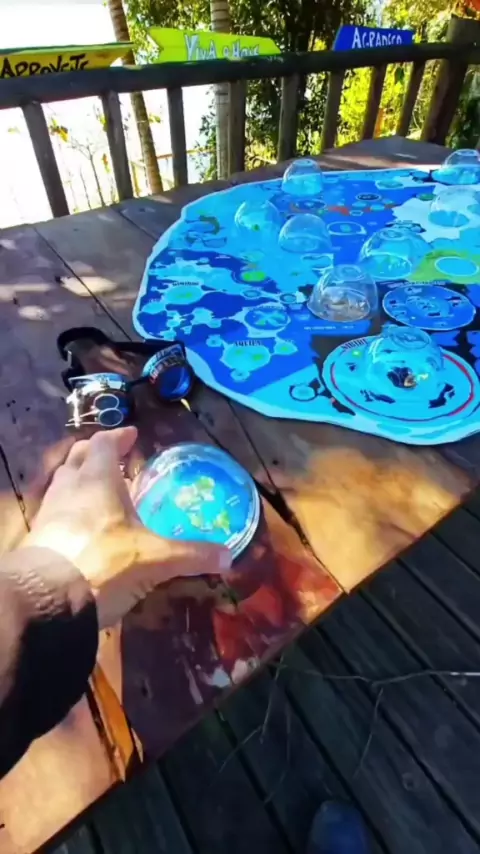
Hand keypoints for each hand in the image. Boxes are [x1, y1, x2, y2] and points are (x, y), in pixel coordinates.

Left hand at [23, 427, 230, 627]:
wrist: (48, 600)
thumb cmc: (104, 562)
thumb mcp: (155, 560)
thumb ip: (191, 555)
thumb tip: (228, 556)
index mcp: (98, 479)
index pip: (105, 443)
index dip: (119, 438)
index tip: (132, 436)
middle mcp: (70, 487)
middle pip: (79, 457)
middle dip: (97, 454)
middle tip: (117, 460)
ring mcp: (50, 512)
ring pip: (64, 482)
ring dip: (80, 480)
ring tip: (101, 491)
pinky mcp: (39, 537)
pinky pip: (56, 510)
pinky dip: (71, 509)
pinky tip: (85, 526)